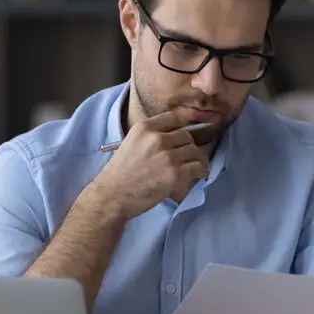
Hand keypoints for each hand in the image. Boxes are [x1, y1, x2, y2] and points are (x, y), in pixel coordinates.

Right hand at [92, 110, 208, 217]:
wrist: (113, 195)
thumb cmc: (120, 172)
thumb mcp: (131, 142)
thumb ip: (150, 136)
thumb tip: (174, 136)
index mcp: (144, 127)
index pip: (174, 117)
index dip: (182, 127)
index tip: (184, 136)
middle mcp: (157, 138)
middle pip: (187, 135)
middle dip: (188, 147)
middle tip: (187, 157)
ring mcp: (167, 156)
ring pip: (195, 151)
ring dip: (197, 159)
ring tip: (194, 167)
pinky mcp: (175, 173)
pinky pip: (198, 167)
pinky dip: (200, 171)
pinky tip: (197, 175)